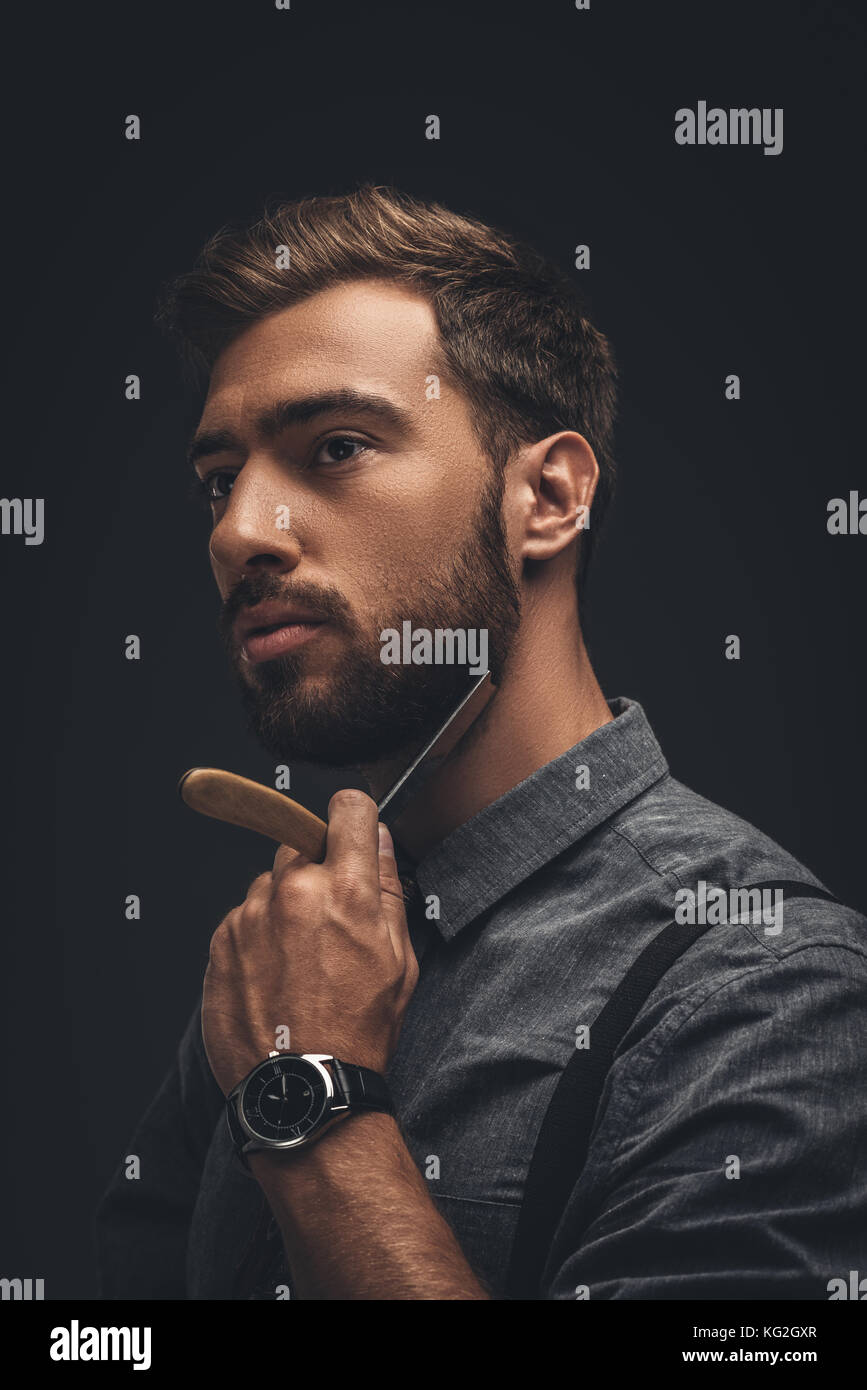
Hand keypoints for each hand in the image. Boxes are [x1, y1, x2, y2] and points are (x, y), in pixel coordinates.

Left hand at [201, 789, 418, 1094]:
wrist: (302, 1088)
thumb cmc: (358, 1030)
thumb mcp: (399, 959)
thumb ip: (389, 889)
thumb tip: (379, 841)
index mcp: (346, 890)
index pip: (347, 810)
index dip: (354, 818)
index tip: (353, 830)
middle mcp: (293, 891)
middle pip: (302, 846)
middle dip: (317, 871)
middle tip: (330, 920)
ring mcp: (251, 915)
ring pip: (270, 885)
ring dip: (284, 906)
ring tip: (300, 962)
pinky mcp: (220, 942)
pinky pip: (243, 919)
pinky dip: (257, 938)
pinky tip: (275, 978)